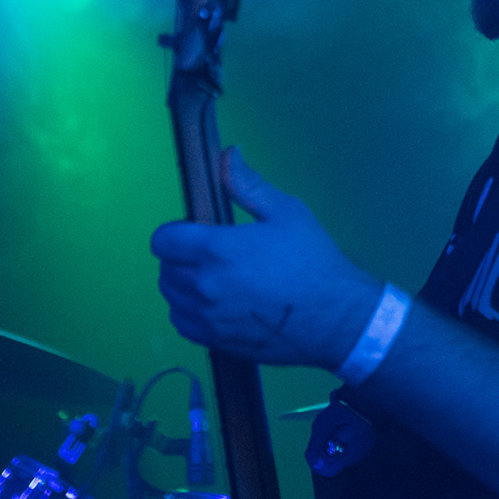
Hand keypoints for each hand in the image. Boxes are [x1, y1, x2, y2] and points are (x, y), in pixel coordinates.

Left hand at [152, 147, 380, 368]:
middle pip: (164, 268)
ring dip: (183, 284)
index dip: (175, 231)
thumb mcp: (286, 213)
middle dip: (180, 256)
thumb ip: (248, 184)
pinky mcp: (215, 340)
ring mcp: (208, 317)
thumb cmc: (314, 267)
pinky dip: (189, 311)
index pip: (163, 239)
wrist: (335, 319)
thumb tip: (227, 157)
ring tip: (212, 277)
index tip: (192, 231)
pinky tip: (212, 302)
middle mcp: (205, 285)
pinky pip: (182, 323)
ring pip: (171, 297)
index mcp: (217, 250)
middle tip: (210, 252)